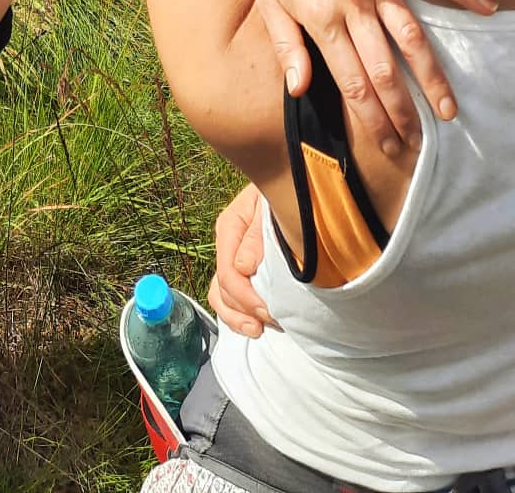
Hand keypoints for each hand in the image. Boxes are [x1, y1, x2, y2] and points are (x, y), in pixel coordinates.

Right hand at [209, 183, 277, 337]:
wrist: (294, 183)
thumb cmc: (287, 190)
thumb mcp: (271, 205)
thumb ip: (257, 234)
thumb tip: (243, 267)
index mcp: (231, 226)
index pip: (228, 272)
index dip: (247, 297)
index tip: (269, 311)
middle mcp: (228, 244)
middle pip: (223, 289)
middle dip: (246, 310)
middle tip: (273, 322)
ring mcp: (232, 256)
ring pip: (220, 295)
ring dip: (238, 317)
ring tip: (259, 330)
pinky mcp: (242, 267)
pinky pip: (229, 296)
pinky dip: (239, 313)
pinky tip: (254, 323)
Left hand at [254, 0, 495, 157]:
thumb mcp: (270, 5)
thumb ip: (287, 48)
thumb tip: (299, 90)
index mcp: (325, 22)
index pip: (353, 84)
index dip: (373, 119)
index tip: (390, 146)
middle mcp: (357, 8)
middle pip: (386, 70)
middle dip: (404, 111)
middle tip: (420, 140)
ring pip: (413, 36)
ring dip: (432, 74)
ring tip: (448, 107)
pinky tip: (487, 7)